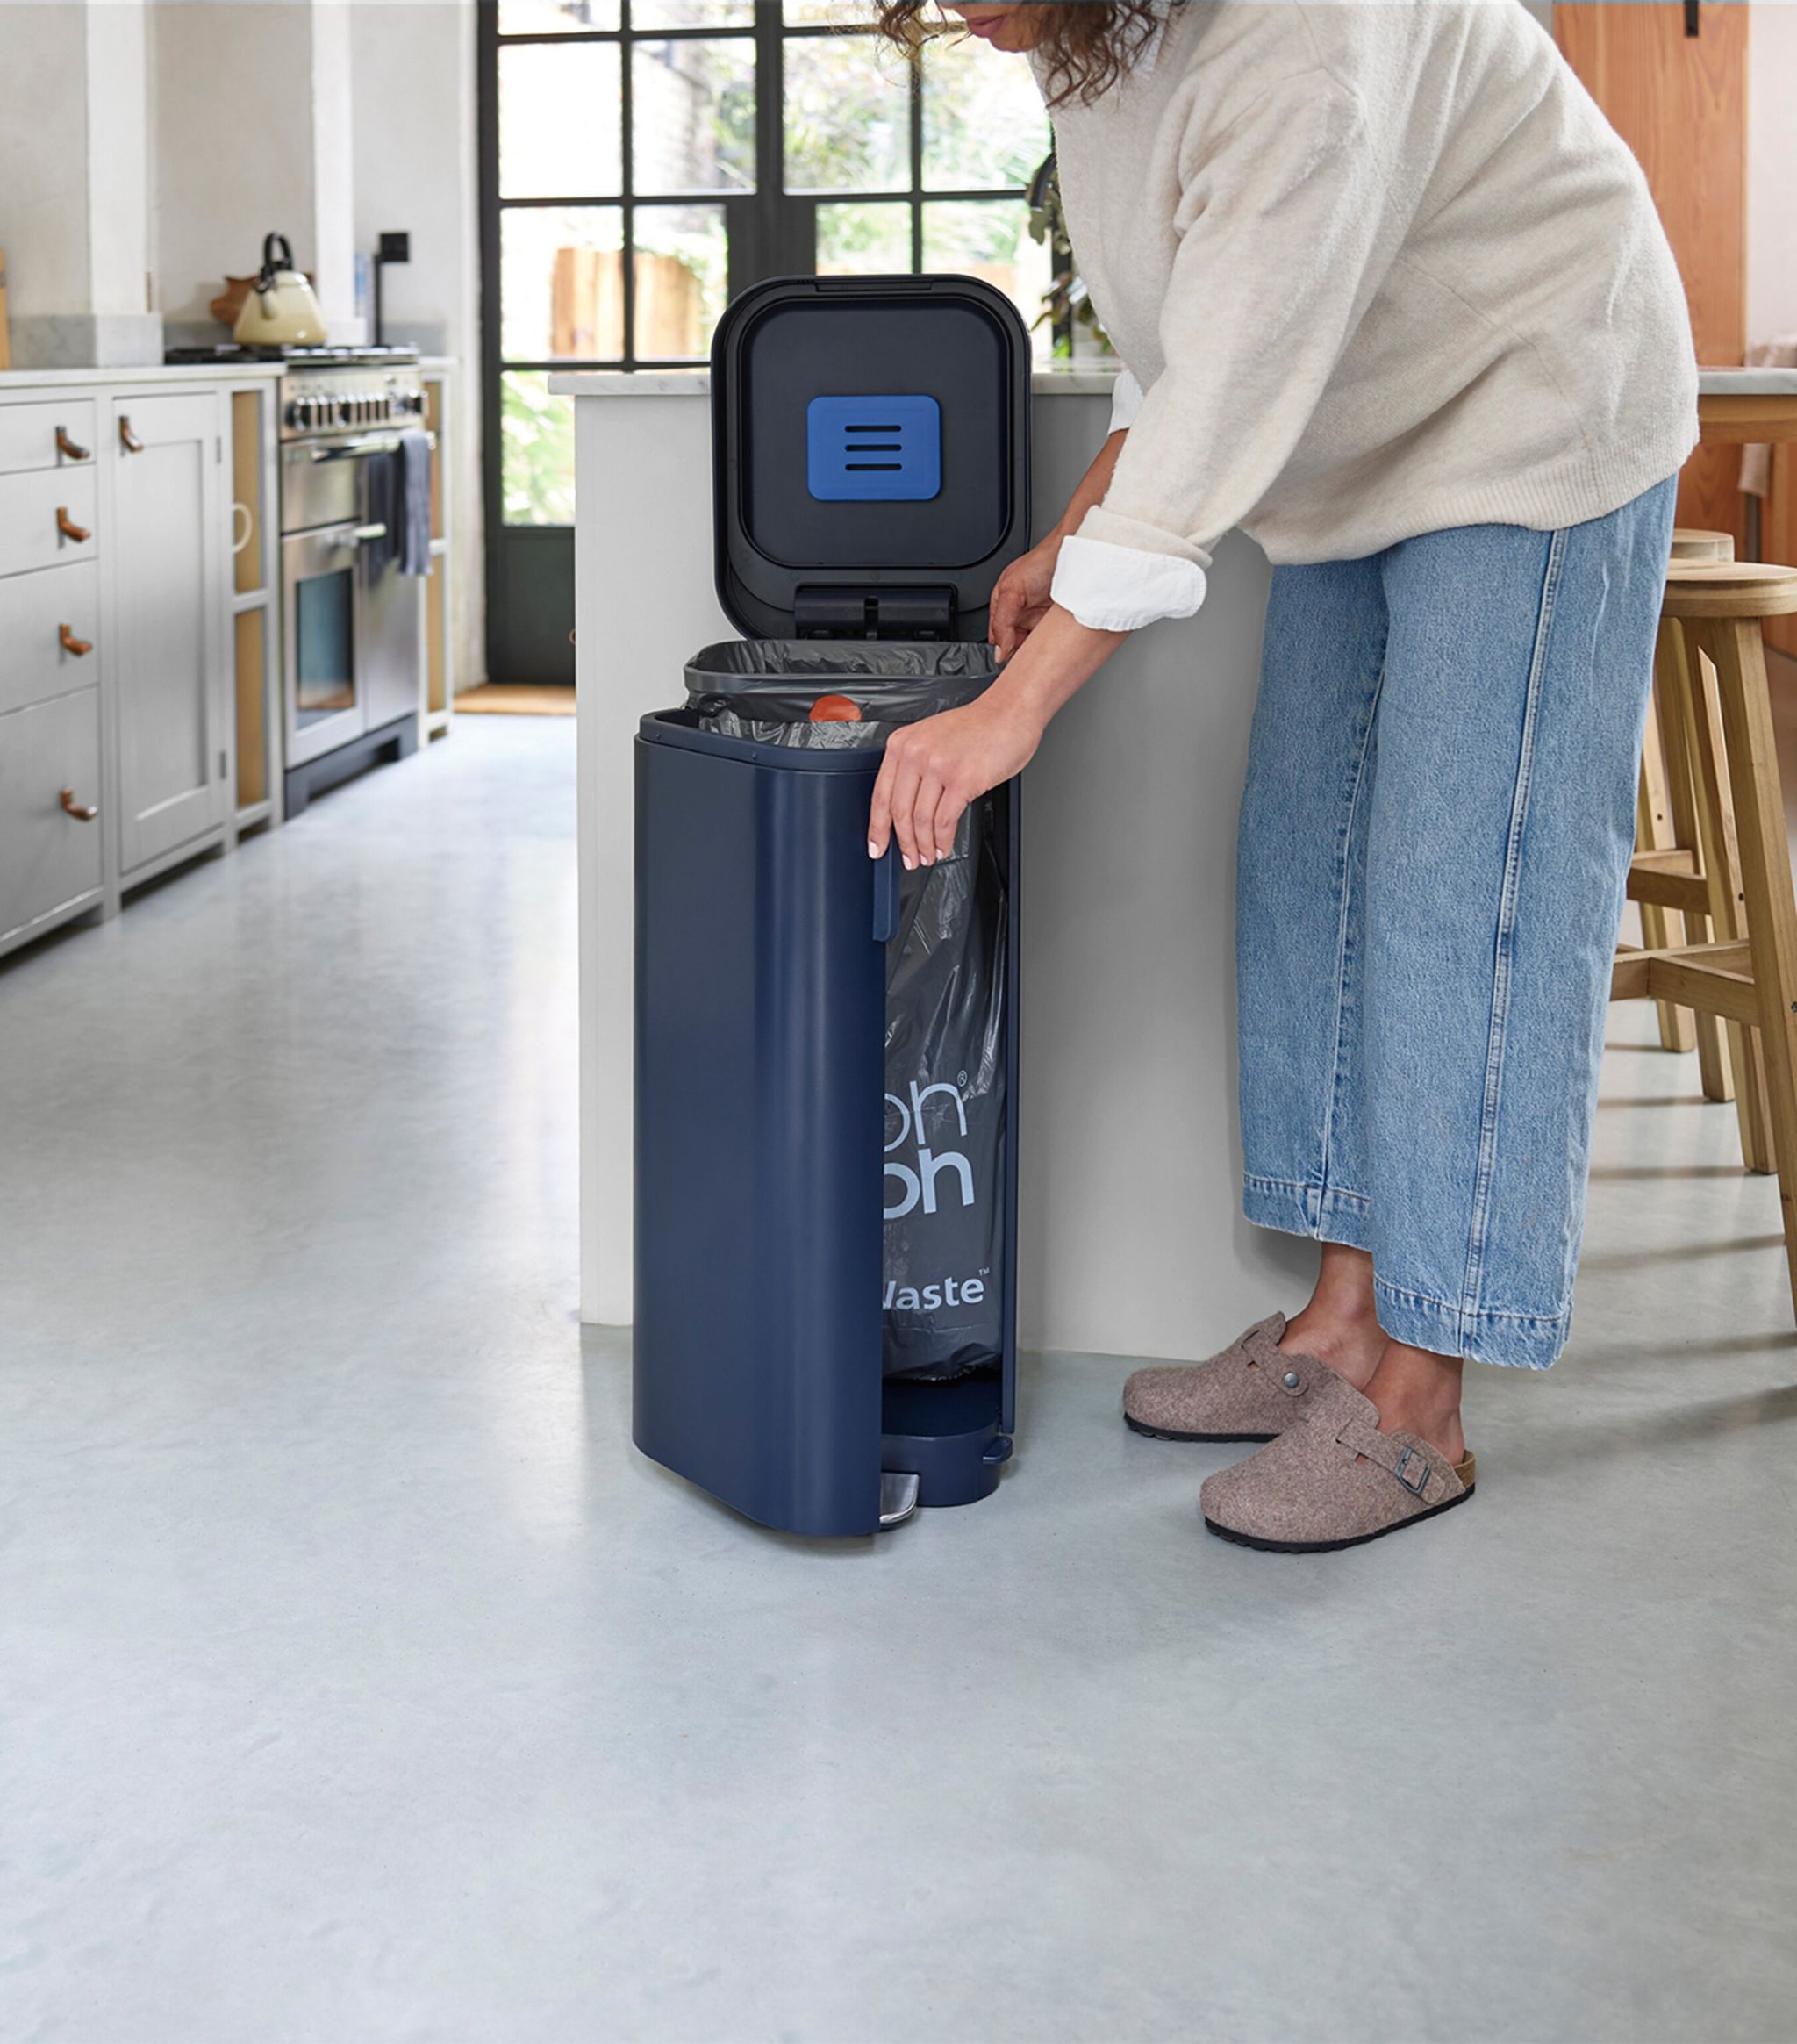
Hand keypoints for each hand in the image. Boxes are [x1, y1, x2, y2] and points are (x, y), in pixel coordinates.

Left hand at [868, 692, 1044, 869]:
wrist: (1010, 711)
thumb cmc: (978, 725)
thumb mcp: (931, 738)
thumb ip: (915, 767)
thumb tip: (907, 808)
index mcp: (903, 743)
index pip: (880, 794)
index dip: (877, 827)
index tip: (877, 845)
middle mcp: (916, 753)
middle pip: (899, 811)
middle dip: (903, 843)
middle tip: (908, 858)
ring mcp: (939, 766)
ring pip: (921, 820)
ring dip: (923, 845)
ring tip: (928, 856)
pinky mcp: (963, 779)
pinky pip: (945, 820)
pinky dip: (943, 840)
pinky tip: (944, 846)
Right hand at [988, 535, 1062, 660]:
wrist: (1071, 555)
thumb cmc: (1040, 563)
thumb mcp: (1011, 591)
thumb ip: (1001, 622)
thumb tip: (999, 650)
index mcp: (1003, 606)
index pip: (998, 639)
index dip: (1003, 652)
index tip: (1011, 663)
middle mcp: (1020, 614)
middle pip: (1016, 645)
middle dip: (1021, 654)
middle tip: (1027, 660)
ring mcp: (1039, 619)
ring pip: (1034, 646)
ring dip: (1038, 651)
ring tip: (1041, 651)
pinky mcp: (1056, 623)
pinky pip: (1052, 642)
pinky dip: (1053, 646)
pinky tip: (1054, 647)